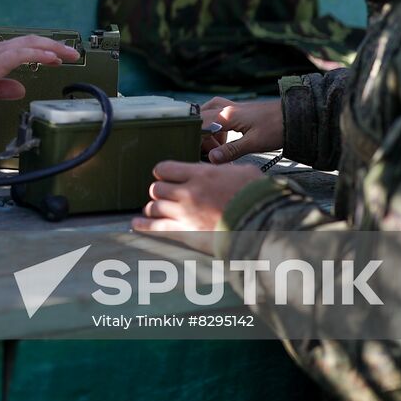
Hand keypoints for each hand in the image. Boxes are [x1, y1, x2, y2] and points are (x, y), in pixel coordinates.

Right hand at [0, 36, 78, 108]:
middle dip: (54, 47)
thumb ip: (1, 89)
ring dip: (51, 48)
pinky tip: (52, 59)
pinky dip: (39, 54)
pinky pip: (21, 54)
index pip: (22, 49)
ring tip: (69, 54)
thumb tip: (20, 89)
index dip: (42, 51)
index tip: (58, 57)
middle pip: (30, 42)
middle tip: (73, 53)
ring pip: (29, 44)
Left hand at [131, 160, 265, 241]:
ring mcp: (184, 214)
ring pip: (154, 207)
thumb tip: (216, 167)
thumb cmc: (258, 197)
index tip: (165, 175)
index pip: (165, 169)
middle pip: (156, 189)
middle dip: (159, 191)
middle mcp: (188, 193)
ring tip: (154, 210)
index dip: (163, 172)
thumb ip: (222, 169)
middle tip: (164, 195)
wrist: (262, 224)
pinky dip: (144, 226)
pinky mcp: (186, 233)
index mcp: (200, 174)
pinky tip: (137, 224)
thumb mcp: (242, 172)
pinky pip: (157, 228)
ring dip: (153, 208)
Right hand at [201, 96, 283, 163]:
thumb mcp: (254, 143)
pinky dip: (215, 123)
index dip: (196, 140)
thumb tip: (211, 159)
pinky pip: (218, 111)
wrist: (295, 115)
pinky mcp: (240, 109)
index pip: (199, 124)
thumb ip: (231, 150)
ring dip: (206, 128)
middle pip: (200, 117)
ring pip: (208, 111)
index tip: (200, 154)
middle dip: (199, 135)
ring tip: (217, 146)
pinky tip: (223, 136)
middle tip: (211, 152)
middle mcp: (226, 108)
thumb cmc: (276, 128)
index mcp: (227, 115)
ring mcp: (233, 107)